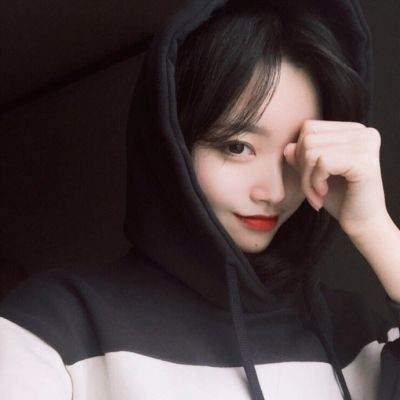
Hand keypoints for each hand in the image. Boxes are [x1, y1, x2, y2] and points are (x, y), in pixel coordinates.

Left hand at [283, 120, 387, 237]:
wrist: (362, 224)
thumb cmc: (340, 198)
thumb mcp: (315, 173)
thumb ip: (302, 157)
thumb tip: (287, 147)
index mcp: (354, 130)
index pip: (309, 128)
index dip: (300, 154)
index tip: (309, 178)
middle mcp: (364, 132)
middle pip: (308, 138)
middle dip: (302, 168)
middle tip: (312, 190)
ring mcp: (366, 145)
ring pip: (311, 150)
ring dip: (307, 178)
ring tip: (317, 194)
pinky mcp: (364, 161)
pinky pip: (321, 162)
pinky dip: (314, 181)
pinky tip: (323, 194)